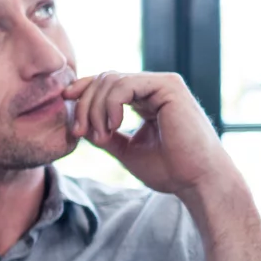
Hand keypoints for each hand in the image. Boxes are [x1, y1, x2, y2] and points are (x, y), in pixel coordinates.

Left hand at [63, 71, 239, 202]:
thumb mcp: (126, 150)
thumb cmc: (169, 169)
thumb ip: (105, 135)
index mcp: (145, 100)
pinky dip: (110, 105)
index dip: (83, 89)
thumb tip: (80, 124)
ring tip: (100, 135)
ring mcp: (162, 84)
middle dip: (85, 104)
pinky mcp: (169, 86)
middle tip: (80, 132)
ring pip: (111, 80)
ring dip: (95, 109)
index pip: (107, 84)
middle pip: (105, 79)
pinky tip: (113, 126)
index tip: (64, 102)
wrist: (196, 180)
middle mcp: (154, 88)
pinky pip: (125, 85)